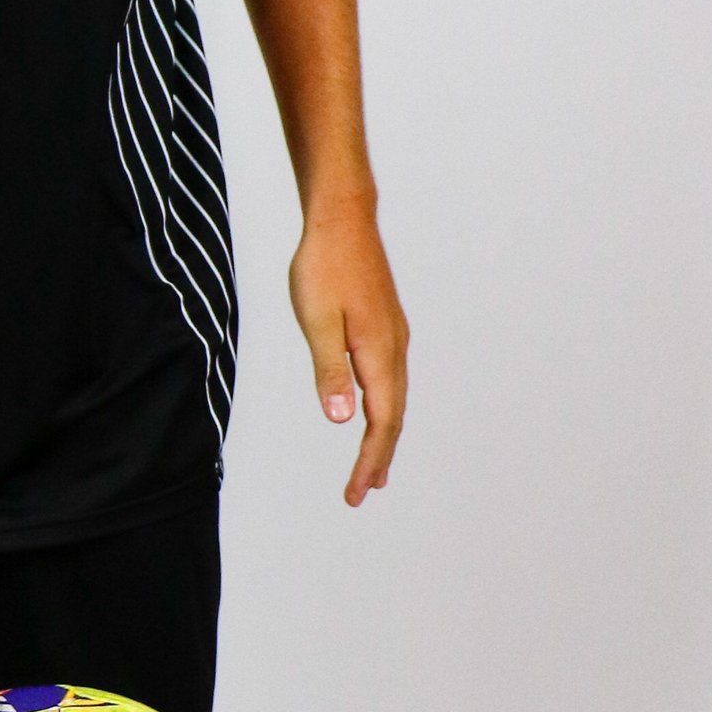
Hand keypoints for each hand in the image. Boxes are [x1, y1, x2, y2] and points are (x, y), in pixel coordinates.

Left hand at [288, 199, 408, 506]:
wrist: (342, 219)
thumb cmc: (324, 266)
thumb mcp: (317, 321)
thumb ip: (330, 371)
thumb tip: (342, 420)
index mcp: (379, 353)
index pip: (381, 421)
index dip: (369, 460)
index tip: (357, 492)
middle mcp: (394, 348)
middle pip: (393, 416)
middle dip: (379, 457)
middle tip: (363, 491)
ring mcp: (393, 336)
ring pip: (393, 397)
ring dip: (383, 435)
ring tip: (373, 467)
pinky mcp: (385, 326)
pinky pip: (389, 379)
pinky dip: (382, 406)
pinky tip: (371, 410)